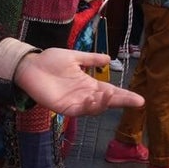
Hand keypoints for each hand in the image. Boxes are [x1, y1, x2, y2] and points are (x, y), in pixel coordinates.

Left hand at [14, 49, 143, 115]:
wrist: (29, 65)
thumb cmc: (49, 61)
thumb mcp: (74, 57)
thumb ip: (90, 59)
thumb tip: (108, 58)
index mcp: (88, 84)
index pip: (110, 92)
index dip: (124, 95)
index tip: (140, 98)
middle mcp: (84, 95)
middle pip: (107, 102)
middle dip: (122, 102)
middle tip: (137, 101)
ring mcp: (74, 103)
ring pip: (95, 108)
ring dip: (105, 103)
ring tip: (111, 94)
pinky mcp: (63, 108)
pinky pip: (80, 110)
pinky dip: (89, 106)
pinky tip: (95, 97)